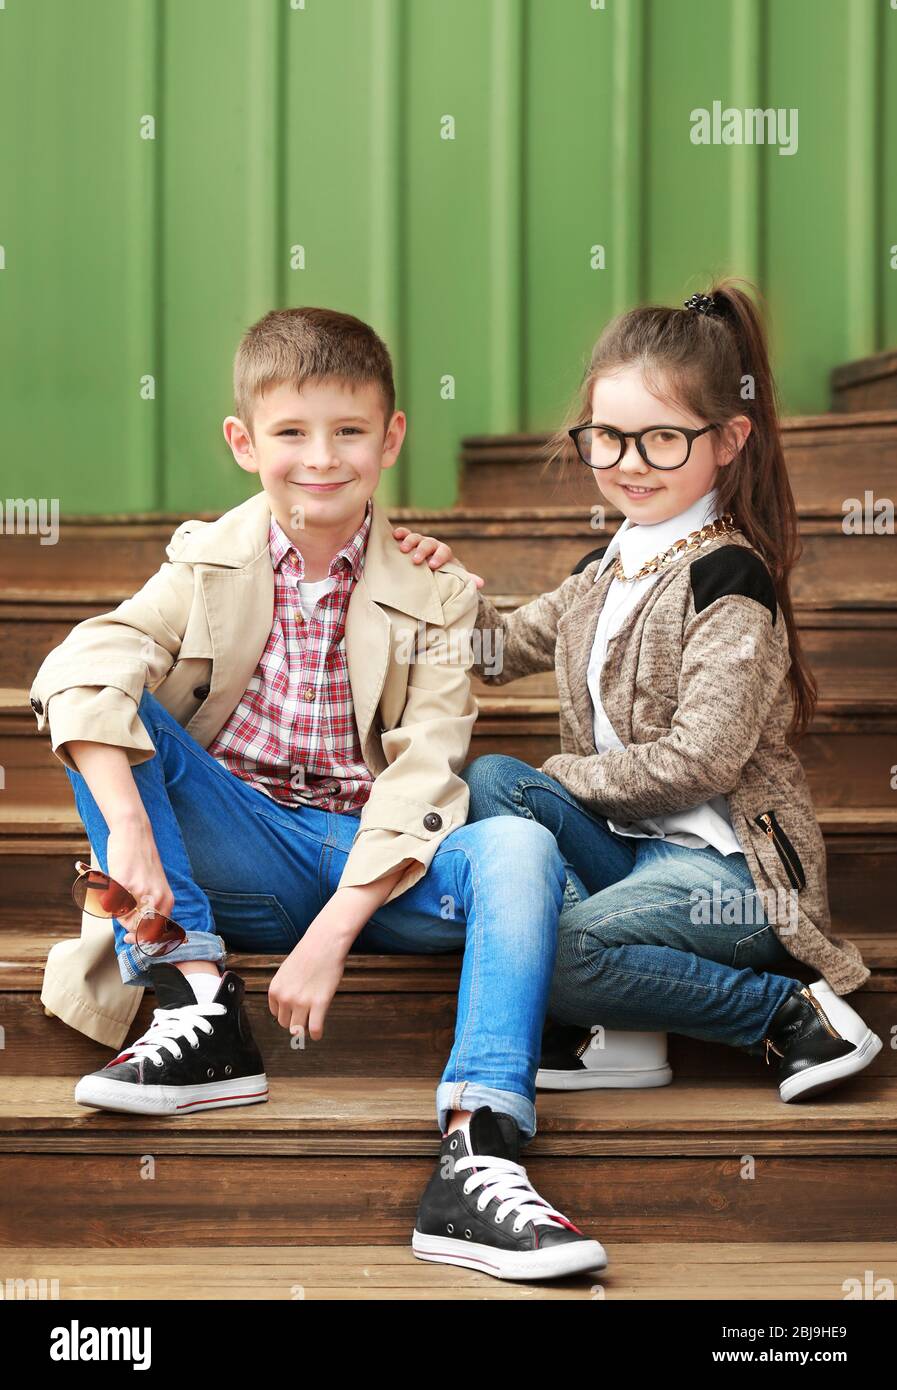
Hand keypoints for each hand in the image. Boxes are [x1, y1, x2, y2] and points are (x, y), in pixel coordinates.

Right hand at [105, 821, 174, 944]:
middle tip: (118, 908)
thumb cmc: (141, 860)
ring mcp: (141, 891)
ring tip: (117, 890)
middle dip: (125, 922)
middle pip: (136, 928)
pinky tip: (111, 881)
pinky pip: (111, 902)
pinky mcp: (125, 883)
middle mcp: (157, 897)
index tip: (129, 938)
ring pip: (122, 917)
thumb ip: (149, 907)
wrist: (134, 832)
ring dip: (115, 909)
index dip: (141, 939)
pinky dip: (107, 896)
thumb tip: (135, 932)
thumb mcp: (154, 885)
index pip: (155, 933)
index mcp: (166, 900)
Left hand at [267, 901, 354, 1040]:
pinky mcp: (319, 1003)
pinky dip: (316, 1034)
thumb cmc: (309, 953)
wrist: (325, 942)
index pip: (276, 1014)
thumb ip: (285, 988)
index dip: (287, 1013)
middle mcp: (285, 998)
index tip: (295, 1012)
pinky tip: (318, 1032)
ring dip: (305, 1028)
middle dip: (295, 1021)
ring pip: (298, 1029)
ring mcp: (301, 1002)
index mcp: (275, 989)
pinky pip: (314, 1029)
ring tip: (312, 1024)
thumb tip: (289, 1005)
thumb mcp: (287, 971)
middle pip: (286, 1024)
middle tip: (306, 1016)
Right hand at [392, 526, 483, 587]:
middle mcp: (432, 544)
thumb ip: (466, 578)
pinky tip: (395, 535)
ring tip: (403, 550)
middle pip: (428, 544)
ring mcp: (420, 541)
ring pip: (416, 537)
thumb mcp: (453, 574)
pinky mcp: (408, 540)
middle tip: (416, 560)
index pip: (444, 551)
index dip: (439, 557)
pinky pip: (405, 533)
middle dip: (422, 551)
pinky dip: (401, 532)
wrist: (431, 564)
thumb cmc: (442, 571)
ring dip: (410, 542)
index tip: (433, 565)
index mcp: (444, 552)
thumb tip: (481, 583)